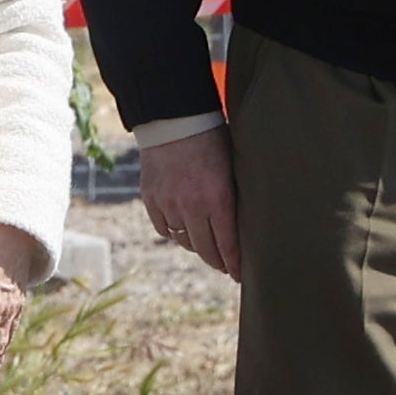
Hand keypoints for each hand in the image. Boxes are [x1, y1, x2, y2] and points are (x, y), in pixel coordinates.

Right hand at [140, 129, 241, 280]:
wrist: (174, 119)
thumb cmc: (213, 138)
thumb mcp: (233, 168)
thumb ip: (235, 198)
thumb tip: (244, 226)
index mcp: (218, 198)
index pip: (228, 245)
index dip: (235, 264)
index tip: (241, 275)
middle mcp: (192, 207)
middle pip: (205, 250)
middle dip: (218, 262)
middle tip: (226, 268)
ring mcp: (168, 204)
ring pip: (184, 241)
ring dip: (197, 246)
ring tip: (206, 246)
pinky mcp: (151, 199)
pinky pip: (164, 228)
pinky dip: (175, 232)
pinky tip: (184, 229)